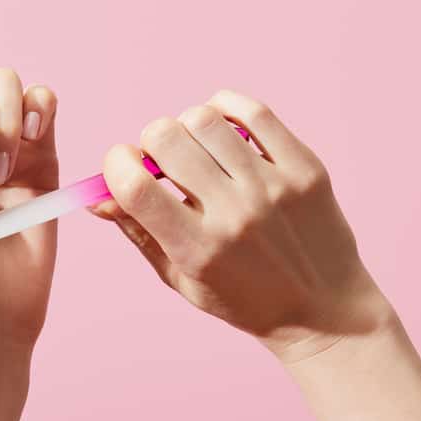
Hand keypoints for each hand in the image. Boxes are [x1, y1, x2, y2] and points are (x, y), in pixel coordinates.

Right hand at [91, 90, 392, 361]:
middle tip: (164, 162)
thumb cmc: (243, 298)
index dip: (115, 165)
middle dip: (151, 142)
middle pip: (165, 138)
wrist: (323, 311)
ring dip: (188, 127)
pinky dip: (227, 110)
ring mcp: (273, 188)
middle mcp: (234, 215)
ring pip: (204, 117)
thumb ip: (139, 233)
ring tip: (199, 149)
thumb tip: (98, 196)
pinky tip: (224, 130)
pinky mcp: (304, 168)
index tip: (123, 168)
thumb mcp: (182, 279)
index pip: (134, 186)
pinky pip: (254, 111)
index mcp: (197, 250)